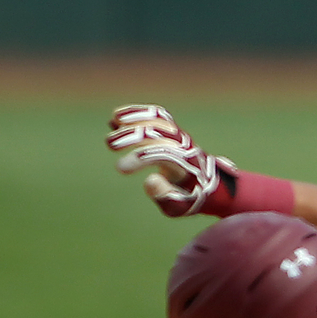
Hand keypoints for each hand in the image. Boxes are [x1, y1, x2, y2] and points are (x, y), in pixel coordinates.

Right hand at [106, 103, 226, 216]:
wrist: (206, 182)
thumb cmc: (189, 196)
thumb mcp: (180, 205)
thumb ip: (165, 196)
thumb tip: (150, 181)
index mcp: (186, 164)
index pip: (163, 154)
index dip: (140, 158)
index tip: (120, 168)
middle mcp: (183, 145)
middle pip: (158, 133)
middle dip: (132, 136)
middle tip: (109, 144)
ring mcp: (178, 134)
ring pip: (158, 119)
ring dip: (134, 118)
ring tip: (113, 120)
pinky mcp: (171, 128)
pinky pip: (156, 114)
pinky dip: (137, 112)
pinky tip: (117, 115)